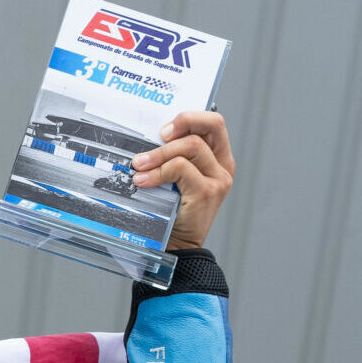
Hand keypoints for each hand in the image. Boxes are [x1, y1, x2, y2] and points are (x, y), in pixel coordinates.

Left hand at [129, 110, 234, 251]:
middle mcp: (223, 165)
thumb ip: (172, 157)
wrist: (178, 245)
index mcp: (218, 157)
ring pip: (191, 146)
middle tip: (156, 136)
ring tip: (138, 165)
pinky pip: (180, 168)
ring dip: (159, 153)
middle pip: (211, 126)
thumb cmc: (172, 209)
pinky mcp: (208, 191)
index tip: (164, 128)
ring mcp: (218, 178)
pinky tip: (143, 180)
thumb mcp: (174, 177)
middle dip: (180, 124)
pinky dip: (158, 172)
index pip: (213, 123)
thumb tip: (147, 137)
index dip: (191, 117)